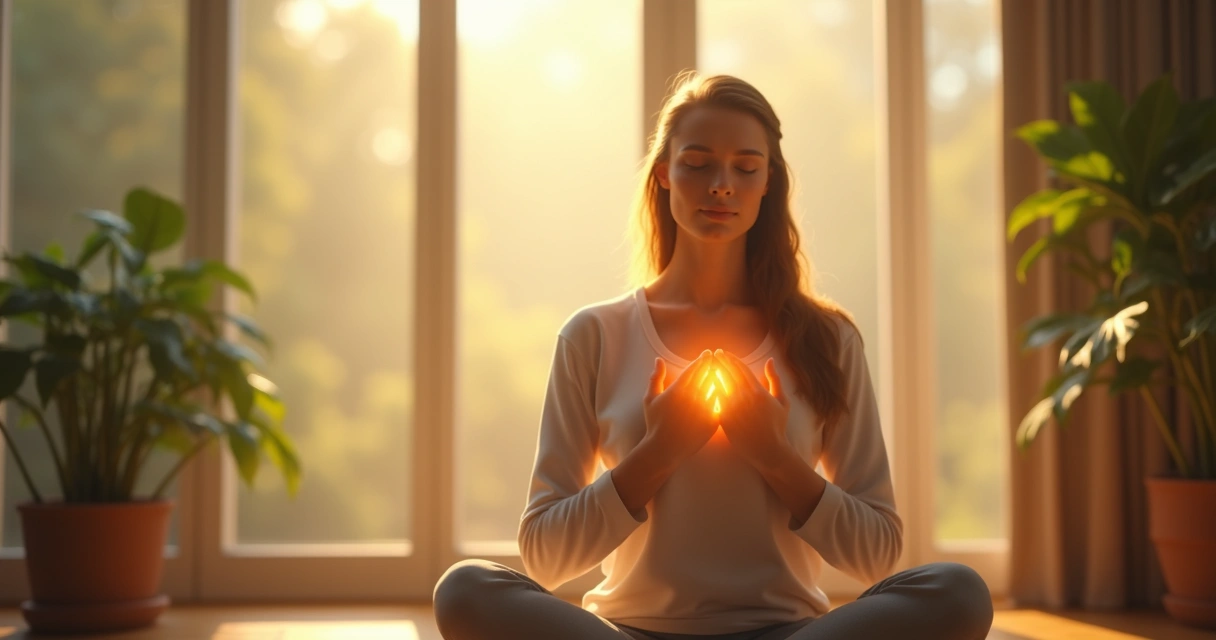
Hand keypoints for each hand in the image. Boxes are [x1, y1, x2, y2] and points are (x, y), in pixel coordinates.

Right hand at [642, 350, 720, 461]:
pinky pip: (721, 404)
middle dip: (713, 365)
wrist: (664, 449)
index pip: (695, 367)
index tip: (708, 354)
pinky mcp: (712, 421)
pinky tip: (725, 393)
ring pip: (717, 388)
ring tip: (723, 373)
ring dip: (721, 378)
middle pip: (708, 374)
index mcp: (678, 389)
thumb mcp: (650, 398)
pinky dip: (723, 396)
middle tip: (718, 359)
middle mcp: (692, 397)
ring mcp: (704, 409)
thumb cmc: (655, 423)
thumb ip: (656, 377)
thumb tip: (659, 359)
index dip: (703, 359)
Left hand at [712, 349, 791, 468]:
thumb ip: (775, 379)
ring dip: (712, 373)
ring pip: (719, 385)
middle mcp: (744, 397)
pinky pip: (714, 400)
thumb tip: (770, 360)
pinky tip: (705, 384)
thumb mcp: (782, 401)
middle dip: (719, 361)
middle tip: (713, 354)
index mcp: (758, 390)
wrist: (768, 450)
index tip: (723, 352)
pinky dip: (710, 390)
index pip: (740, 368)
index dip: (730, 358)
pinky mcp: (724, 418)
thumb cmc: (777, 426)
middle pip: (728, 373)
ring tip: (707, 365)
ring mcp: (733, 408)